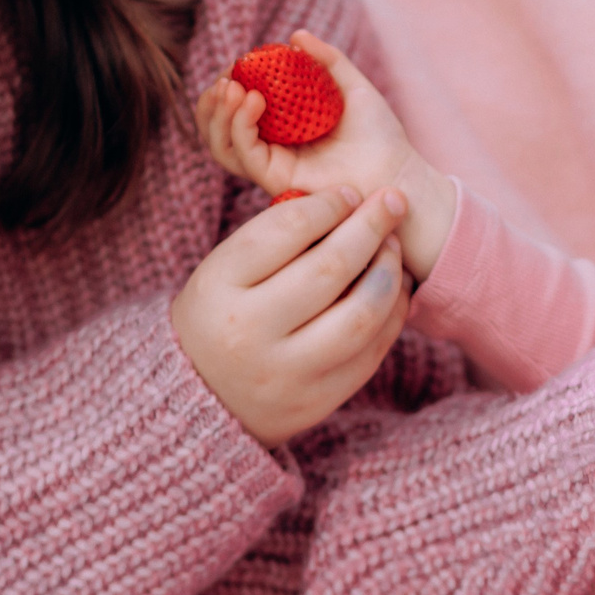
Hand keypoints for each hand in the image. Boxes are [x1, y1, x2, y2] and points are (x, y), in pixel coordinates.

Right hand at [170, 186, 413, 447]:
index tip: (348, 194)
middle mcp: (249, 332)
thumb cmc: (221, 313)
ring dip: (388, 272)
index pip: (285, 230)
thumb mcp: (224, 270)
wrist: (200, 398)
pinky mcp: (317, 400)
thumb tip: (349, 203)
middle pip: (329, 268)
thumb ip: (275, 238)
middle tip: (392, 202)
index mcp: (218, 287)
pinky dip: (392, 314)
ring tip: (393, 248)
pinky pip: (372, 352)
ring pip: (360, 314)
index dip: (327, 205)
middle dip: (370, 227)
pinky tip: (394, 289)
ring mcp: (285, 372)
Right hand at [196, 31, 457, 280]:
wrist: (397, 173)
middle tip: (225, 78)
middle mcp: (272, 149)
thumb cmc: (380, 136)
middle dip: (211, 102)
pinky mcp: (276, 180)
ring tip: (231, 86)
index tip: (236, 63)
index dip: (229, 86)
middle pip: (219, 130)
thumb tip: (296, 36)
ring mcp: (272, 166)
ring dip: (217, 114)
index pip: (238, 110)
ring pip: (222, 145)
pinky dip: (240, 125)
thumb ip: (327, 61)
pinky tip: (254, 99)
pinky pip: (246, 155)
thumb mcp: (353, 88)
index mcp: (283, 129)